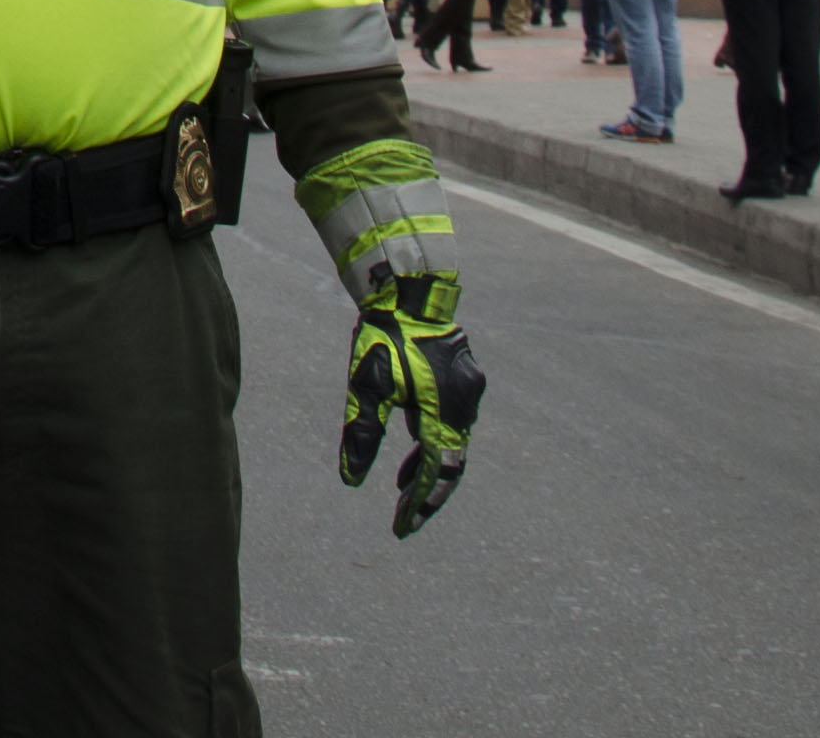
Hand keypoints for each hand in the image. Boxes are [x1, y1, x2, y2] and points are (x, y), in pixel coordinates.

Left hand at [338, 271, 482, 539]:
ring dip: (428, 469)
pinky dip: (432, 442)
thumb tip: (351, 479)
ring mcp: (468, 391)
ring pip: (452, 444)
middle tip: (404, 519)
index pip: (436, 473)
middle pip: (451, 465)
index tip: (401, 528)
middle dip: (427, 494)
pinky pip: (452, 423)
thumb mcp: (366, 387)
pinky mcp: (462, 379)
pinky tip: (412, 448)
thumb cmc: (382, 336)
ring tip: (401, 491)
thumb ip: (362, 434)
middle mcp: (465, 405)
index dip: (420, 504)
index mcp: (444, 411)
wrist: (407, 291)